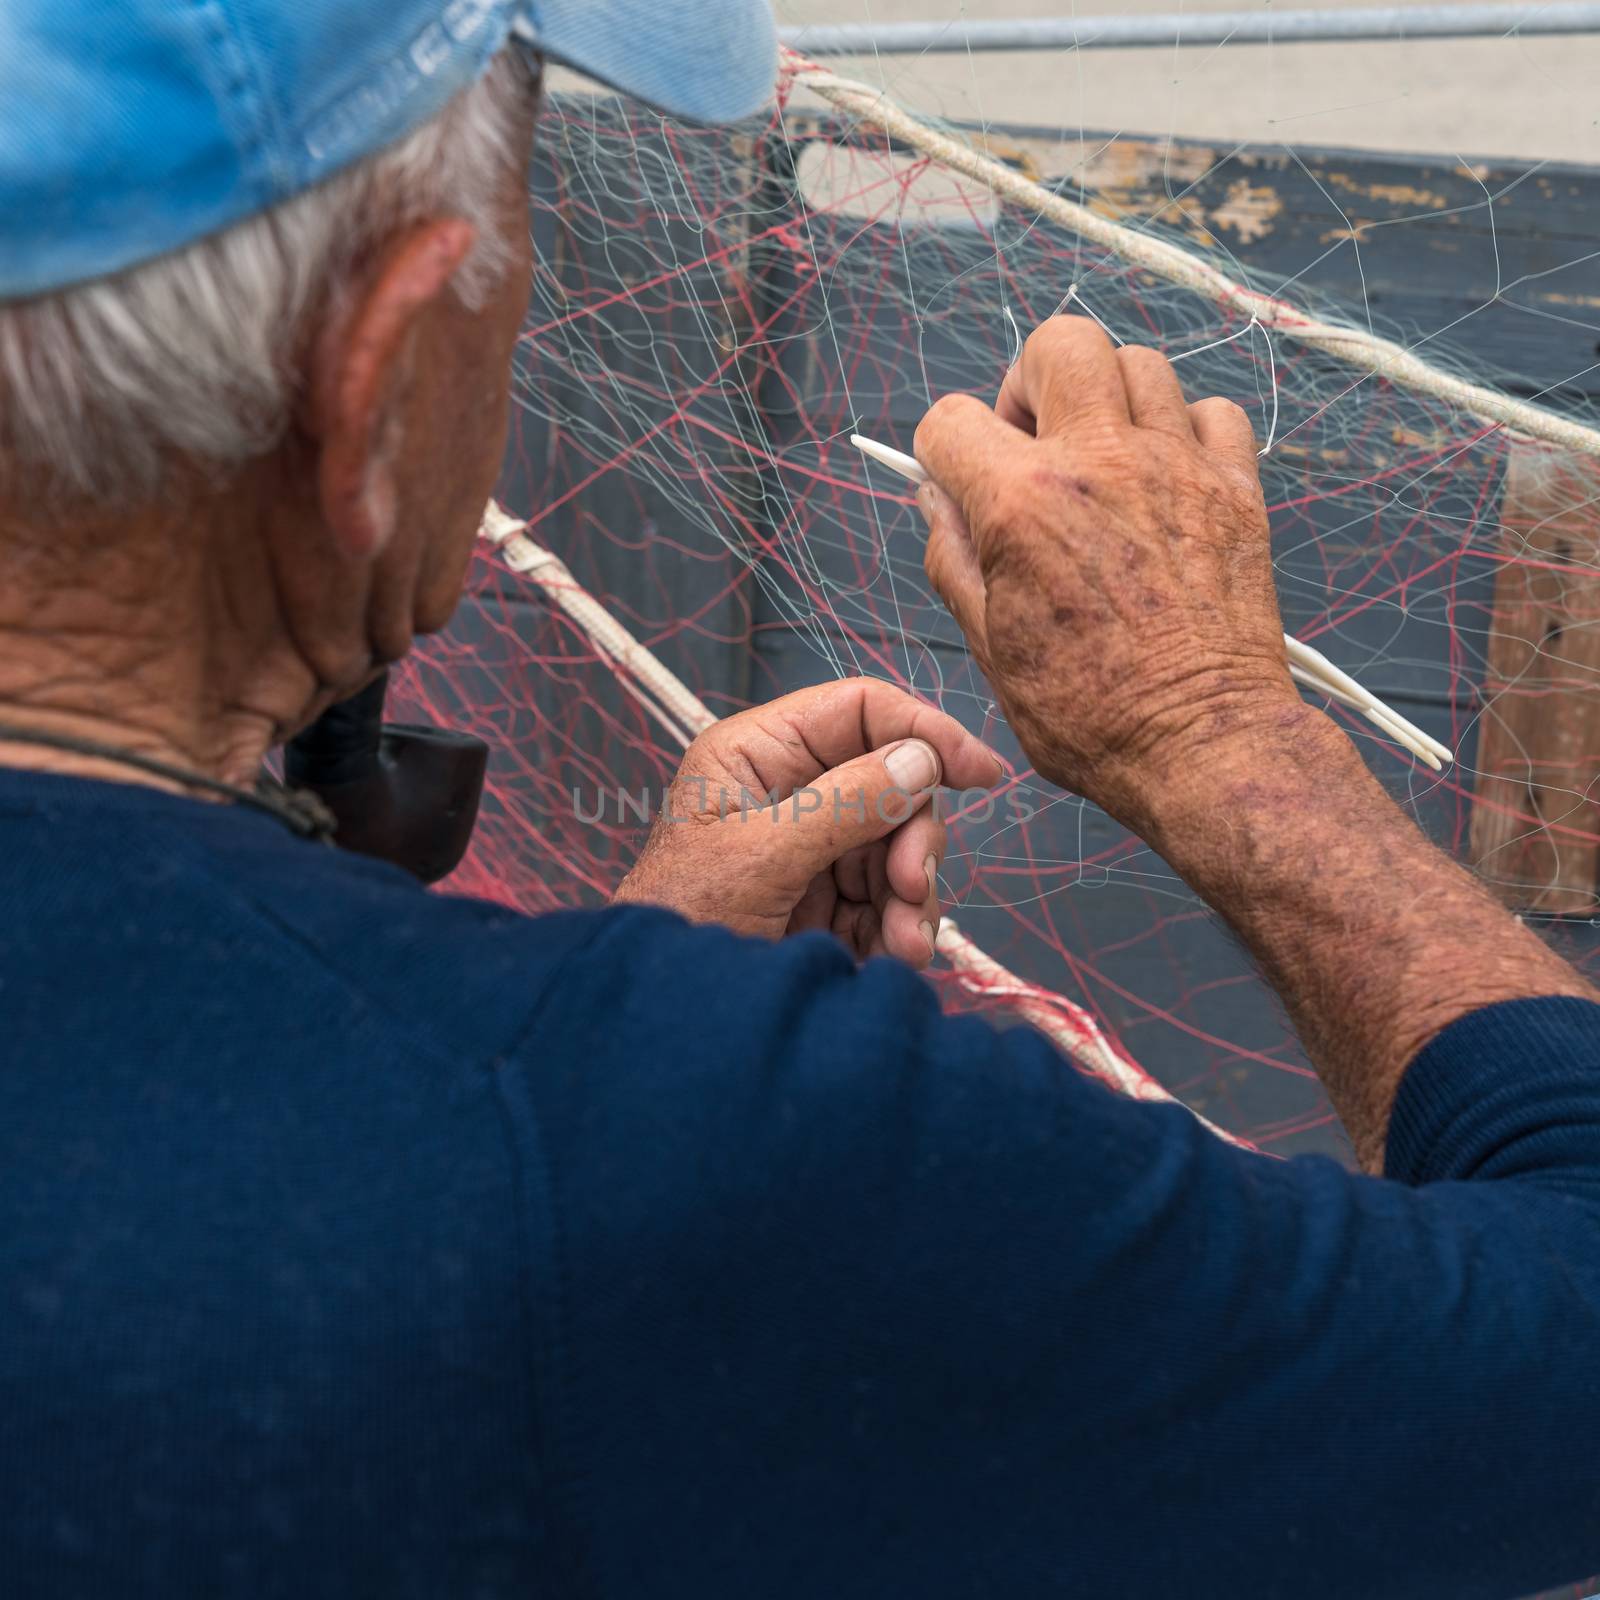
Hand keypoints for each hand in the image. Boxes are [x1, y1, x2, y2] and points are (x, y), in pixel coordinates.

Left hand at [613, 678, 1001, 966]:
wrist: (662, 1021)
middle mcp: (789, 792)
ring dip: (914, 897)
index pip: (860, 711)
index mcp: (758, 755)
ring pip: (899, 848)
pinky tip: (893, 958)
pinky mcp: (824, 903)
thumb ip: (845, 804)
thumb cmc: (680, 922)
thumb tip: (921, 761)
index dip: (925, 732)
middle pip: (893, 785)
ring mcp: (810, 849)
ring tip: (904, 946)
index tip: (981, 773)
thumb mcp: (761, 856)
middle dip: (914, 840)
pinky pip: (889, 900)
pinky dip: (901, 928)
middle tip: (914, 887)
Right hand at [913, 315, 1301, 824]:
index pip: (951, 419)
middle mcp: (1099, 464)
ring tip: (1104, 459)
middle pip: (1058, 344)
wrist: (1201, 745)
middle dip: (1031, 382)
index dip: (942, 450)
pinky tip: (1167, 479)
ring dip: (1108, 400)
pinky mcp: (1236, 489)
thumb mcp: (988, 648)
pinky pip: (1212, 411)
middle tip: (1035, 441)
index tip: (960, 481)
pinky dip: (1185, 430)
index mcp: (1021, 505)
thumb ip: (953, 559)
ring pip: (1139, 363)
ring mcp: (1176, 467)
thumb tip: (937, 500)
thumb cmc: (1092, 716)